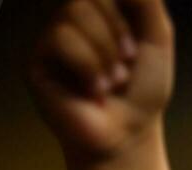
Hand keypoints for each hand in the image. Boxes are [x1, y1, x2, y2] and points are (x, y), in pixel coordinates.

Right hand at [29, 0, 173, 165]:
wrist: (129, 134)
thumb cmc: (143, 90)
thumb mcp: (157, 36)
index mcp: (97, 10)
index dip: (118, 12)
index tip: (133, 44)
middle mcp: (69, 18)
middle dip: (115, 30)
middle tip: (128, 63)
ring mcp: (49, 38)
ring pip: (72, 12)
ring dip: (104, 52)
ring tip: (112, 83)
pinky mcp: (34, 60)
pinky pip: (60, 38)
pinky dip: (87, 66)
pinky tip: (94, 92)